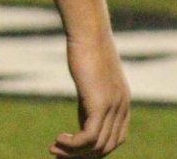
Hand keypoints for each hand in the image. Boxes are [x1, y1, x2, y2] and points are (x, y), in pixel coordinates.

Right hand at [50, 33, 129, 156]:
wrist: (88, 30)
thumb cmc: (86, 48)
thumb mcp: (91, 80)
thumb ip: (91, 103)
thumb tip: (83, 123)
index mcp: (123, 103)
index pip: (114, 140)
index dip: (95, 150)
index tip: (73, 149)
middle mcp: (122, 108)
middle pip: (106, 148)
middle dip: (82, 156)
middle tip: (59, 154)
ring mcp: (113, 107)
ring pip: (97, 146)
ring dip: (73, 153)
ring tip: (54, 149)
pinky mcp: (100, 104)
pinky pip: (89, 138)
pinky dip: (73, 145)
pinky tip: (58, 140)